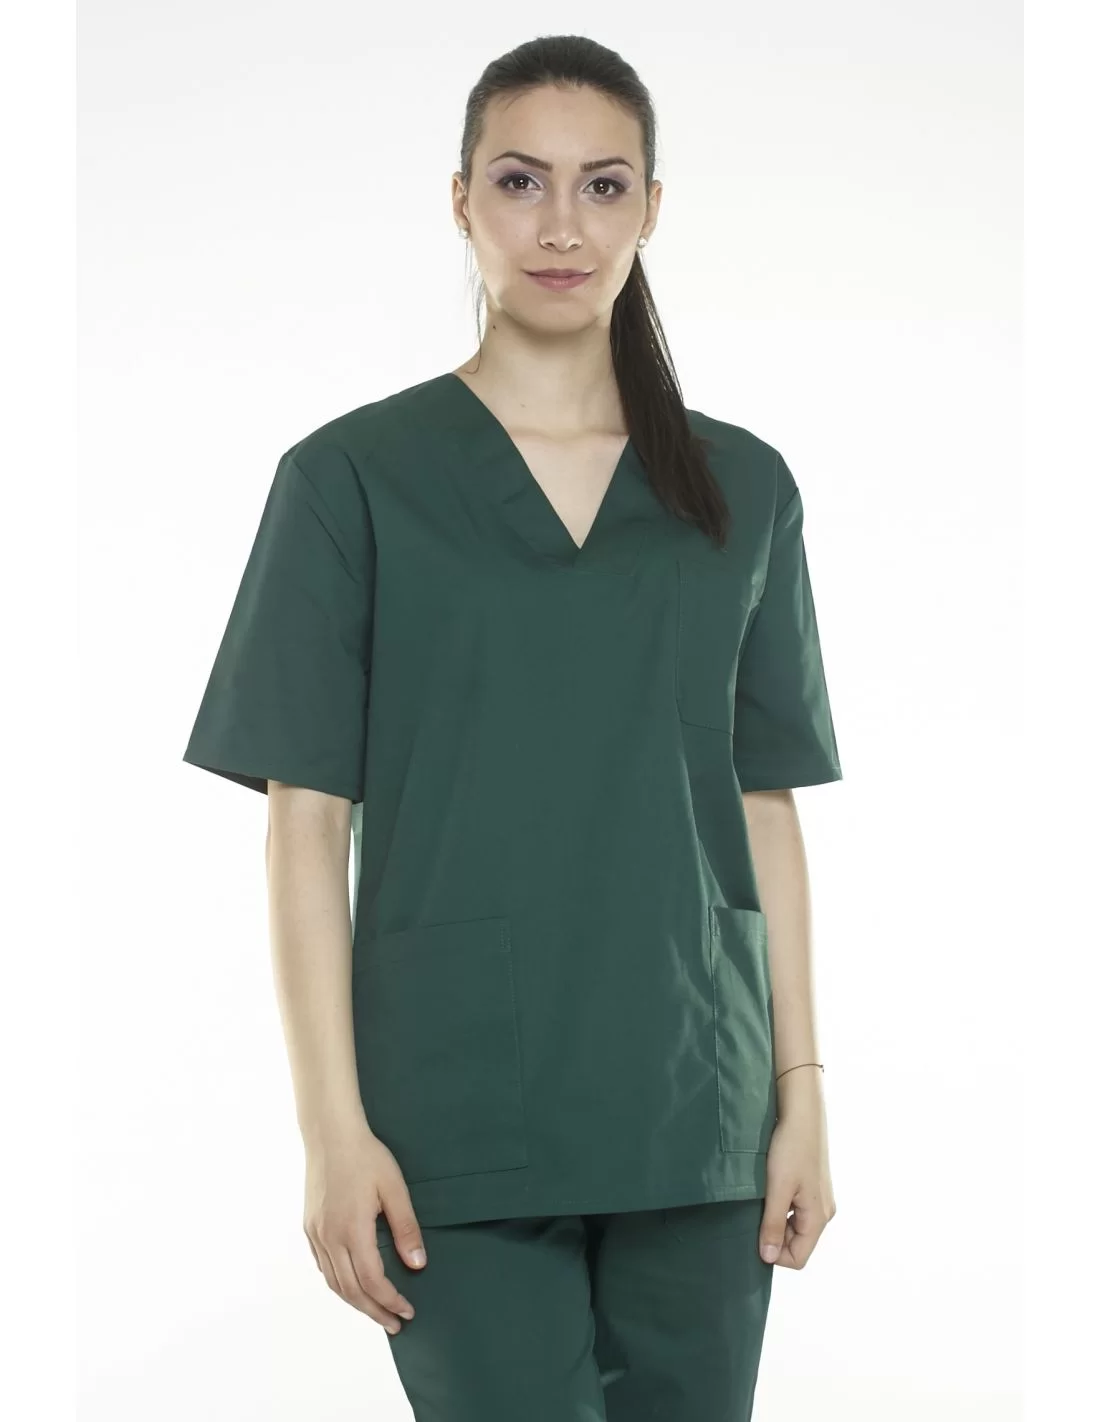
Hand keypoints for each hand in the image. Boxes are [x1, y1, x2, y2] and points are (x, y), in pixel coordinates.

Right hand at [302, 1120, 427, 1334]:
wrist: (330, 1134)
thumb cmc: (366, 1156)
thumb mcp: (394, 1188)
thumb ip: (406, 1228)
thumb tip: (417, 1264)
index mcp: (352, 1230)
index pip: (372, 1281)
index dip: (390, 1301)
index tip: (407, 1311)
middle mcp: (330, 1238)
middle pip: (351, 1290)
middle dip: (375, 1311)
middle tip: (395, 1324)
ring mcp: (316, 1234)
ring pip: (334, 1282)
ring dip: (356, 1302)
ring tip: (376, 1312)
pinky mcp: (310, 1227)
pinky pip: (323, 1267)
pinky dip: (339, 1284)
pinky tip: (352, 1286)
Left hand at [758, 1077, 836, 1268]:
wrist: (801, 1111)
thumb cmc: (790, 1147)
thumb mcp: (778, 1189)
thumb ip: (773, 1224)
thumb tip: (768, 1257)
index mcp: (819, 1217)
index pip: (798, 1258)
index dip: (774, 1253)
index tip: (753, 1233)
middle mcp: (823, 1211)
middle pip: (797, 1242)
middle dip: (774, 1235)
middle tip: (753, 1213)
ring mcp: (818, 1197)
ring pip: (795, 1225)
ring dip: (775, 1218)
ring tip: (760, 1197)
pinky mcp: (811, 1185)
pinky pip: (795, 1208)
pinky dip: (780, 1205)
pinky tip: (767, 1188)